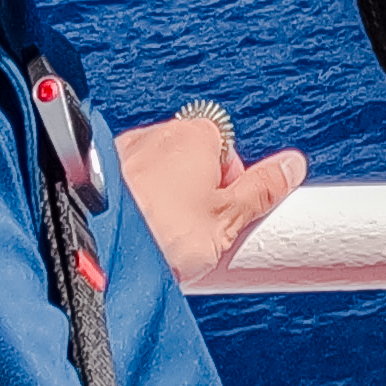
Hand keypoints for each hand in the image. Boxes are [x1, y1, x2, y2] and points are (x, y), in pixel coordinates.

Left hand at [116, 103, 309, 277]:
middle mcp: (154, 133)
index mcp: (193, 134)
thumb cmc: (163, 232)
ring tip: (162, 242)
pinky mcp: (93, 176)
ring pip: (155, 175)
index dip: (231, 188)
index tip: (225, 218)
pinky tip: (136, 237)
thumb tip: (293, 165)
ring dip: (162, 202)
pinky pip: (125, 187)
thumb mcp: (228, 217)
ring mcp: (121, 153)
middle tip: (195, 236)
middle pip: (189, 162)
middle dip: (196, 196)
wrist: (99, 251)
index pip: (226, 149)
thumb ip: (263, 190)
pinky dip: (133, 207)